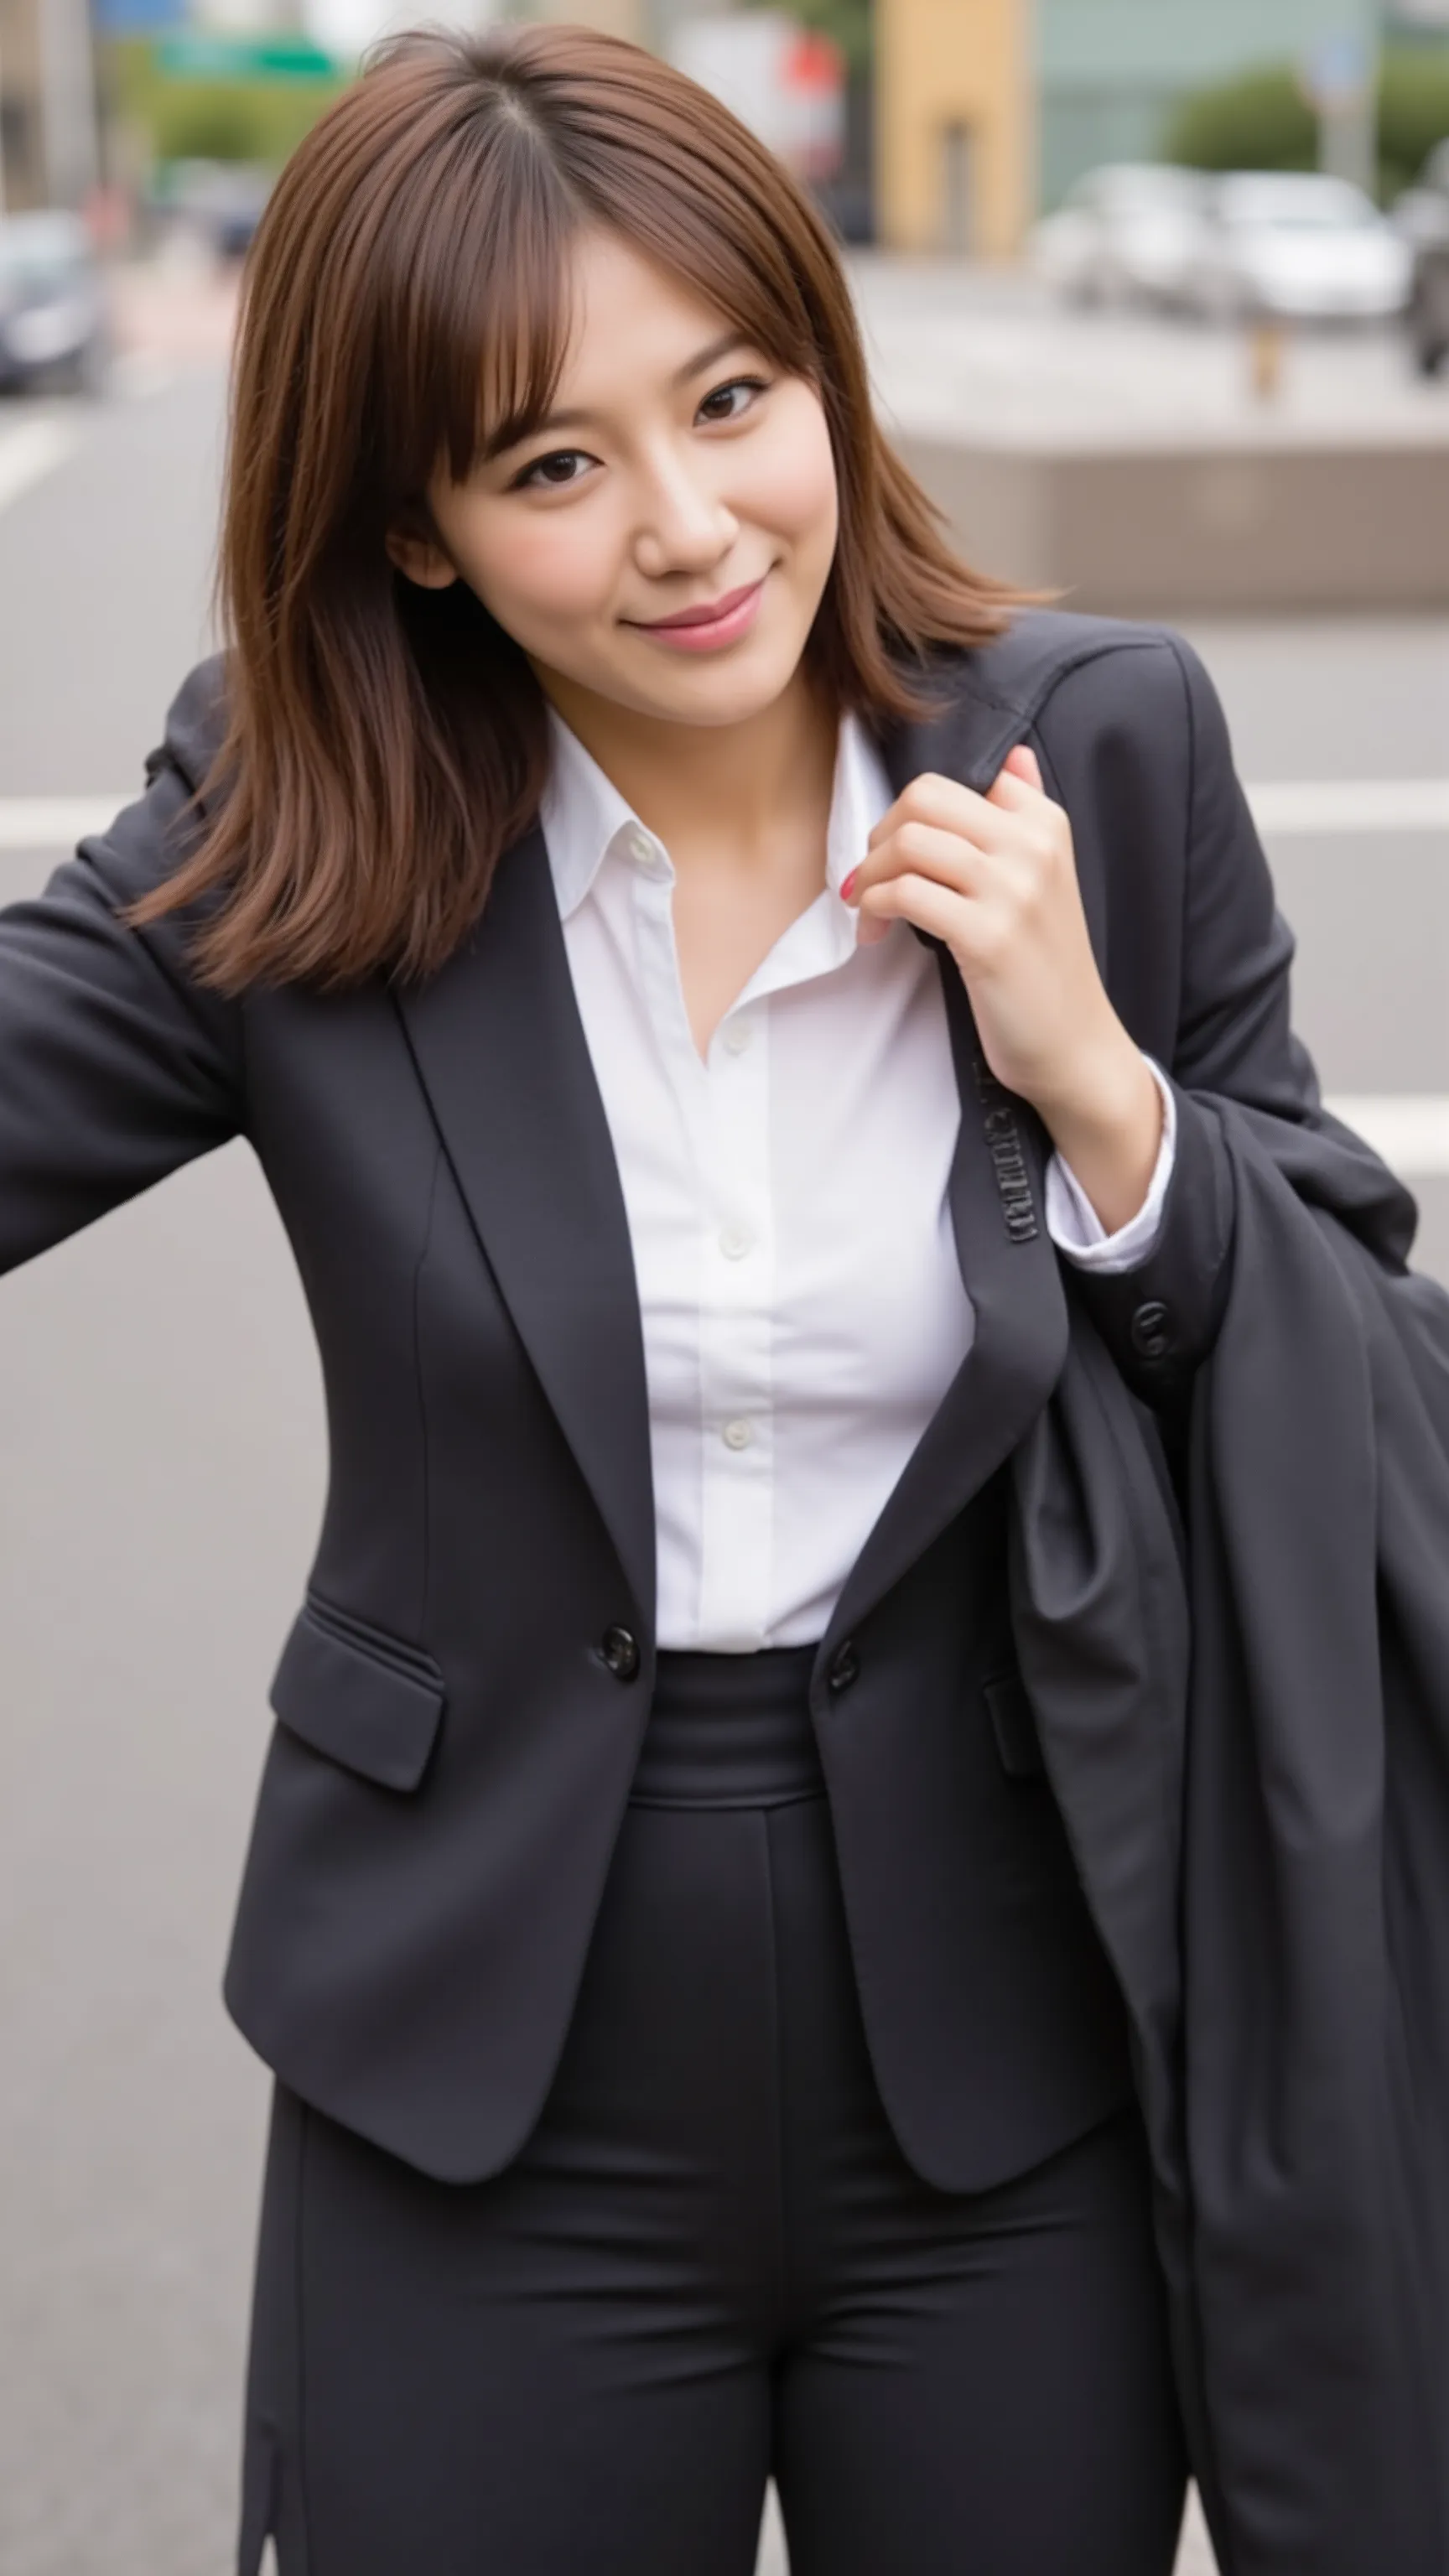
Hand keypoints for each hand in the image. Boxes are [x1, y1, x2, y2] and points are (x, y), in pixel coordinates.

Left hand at [842, 746, 1163, 1229]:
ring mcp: (1013, 891)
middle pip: (924, 798)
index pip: (955, 780)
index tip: (894, 852)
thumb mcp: (1047, 878)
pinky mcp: (988, 937)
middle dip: (880, 834)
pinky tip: (876, 931)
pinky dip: (875, 908)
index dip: (909, 813)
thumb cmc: (1045, 966)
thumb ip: (1029, 812)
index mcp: (1046, 823)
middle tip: (870, 876)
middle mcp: (1033, 847)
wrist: (1075, 1044)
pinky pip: (907, 894)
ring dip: (871, 875)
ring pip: (909, 842)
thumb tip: (1014, 757)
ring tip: (869, 908)